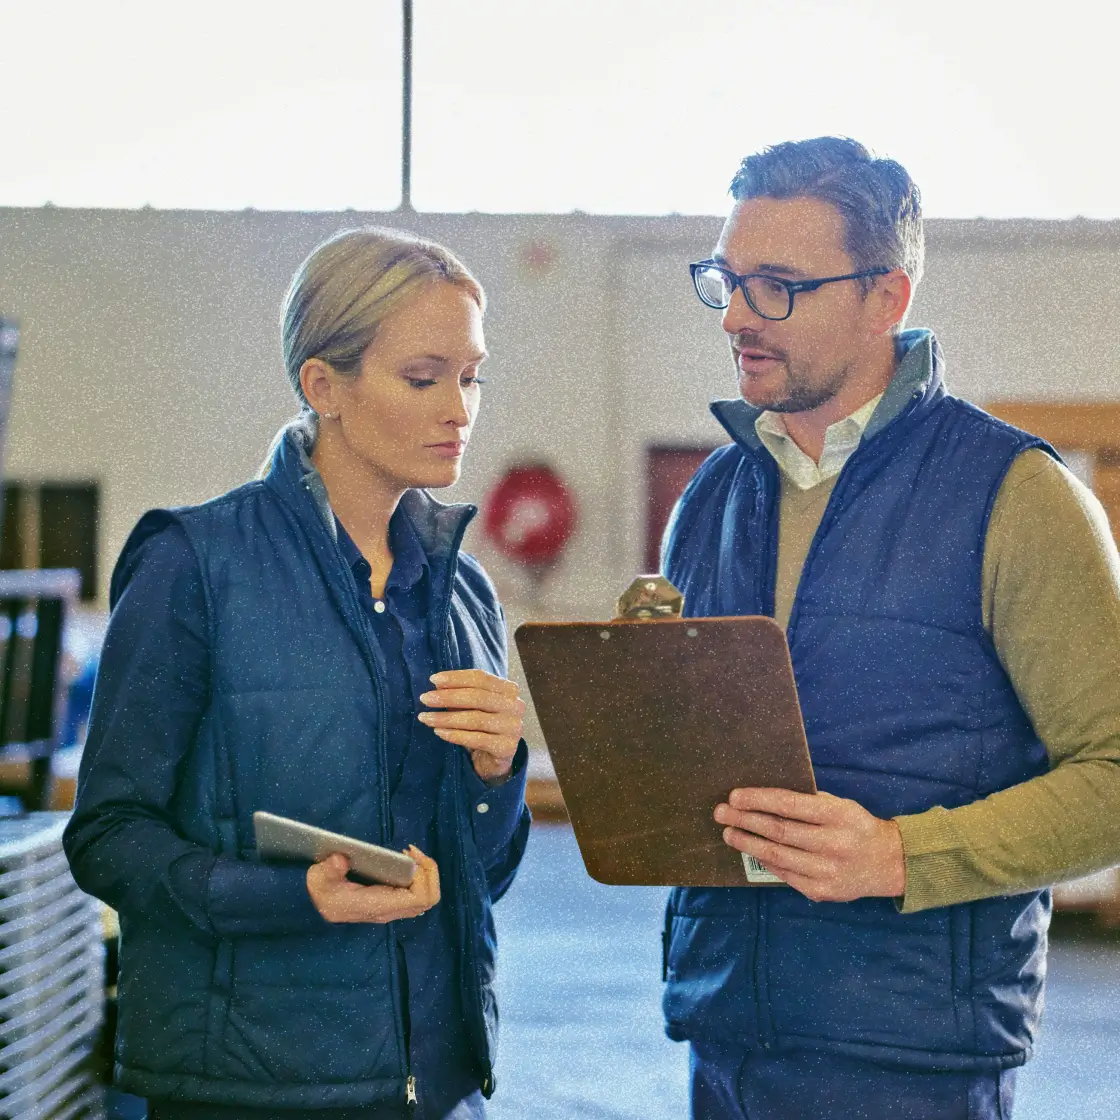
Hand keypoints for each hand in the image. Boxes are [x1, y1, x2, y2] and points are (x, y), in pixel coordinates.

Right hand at [306, 845, 439, 922]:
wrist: (318, 905)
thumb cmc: (322, 891)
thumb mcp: (319, 879)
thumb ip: (329, 870)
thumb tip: (341, 860)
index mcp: (378, 906)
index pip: (418, 899)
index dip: (423, 875)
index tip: (408, 854)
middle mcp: (390, 910)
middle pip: (429, 899)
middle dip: (429, 871)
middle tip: (412, 852)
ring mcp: (393, 908)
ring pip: (426, 897)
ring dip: (426, 873)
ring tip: (410, 854)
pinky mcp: (393, 902)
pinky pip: (418, 893)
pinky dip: (419, 876)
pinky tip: (404, 861)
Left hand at [417, 669, 524, 783]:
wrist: (495, 760)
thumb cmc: (482, 727)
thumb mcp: (473, 707)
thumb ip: (460, 694)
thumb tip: (438, 683)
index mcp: (509, 690)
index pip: (481, 678)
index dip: (456, 678)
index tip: (433, 680)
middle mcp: (516, 706)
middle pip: (477, 697)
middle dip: (447, 697)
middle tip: (425, 699)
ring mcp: (513, 727)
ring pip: (475, 719)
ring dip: (446, 718)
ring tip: (426, 718)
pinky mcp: (506, 747)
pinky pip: (476, 739)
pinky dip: (454, 735)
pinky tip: (439, 732)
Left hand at [714, 787, 905, 902]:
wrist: (889, 863)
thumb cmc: (855, 826)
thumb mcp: (840, 805)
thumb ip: (808, 801)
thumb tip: (764, 796)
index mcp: (838, 815)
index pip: (790, 804)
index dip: (759, 800)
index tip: (735, 796)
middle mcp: (834, 844)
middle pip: (779, 831)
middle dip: (745, 820)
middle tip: (721, 813)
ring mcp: (828, 871)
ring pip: (777, 855)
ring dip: (747, 843)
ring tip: (729, 833)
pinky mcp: (822, 891)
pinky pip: (785, 874)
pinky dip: (766, 861)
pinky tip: (752, 850)